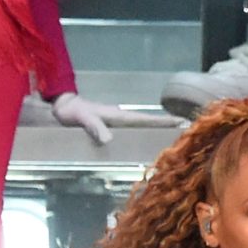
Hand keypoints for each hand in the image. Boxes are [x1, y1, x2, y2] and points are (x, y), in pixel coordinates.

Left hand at [48, 92, 182, 144]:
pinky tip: (145, 141)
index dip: (163, 121)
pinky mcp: (111, 126)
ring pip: (141, 127)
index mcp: (118, 116)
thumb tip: (109, 140)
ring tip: (171, 138)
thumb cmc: (72, 112)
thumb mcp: (83, 119)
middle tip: (185, 131)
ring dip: (155, 130)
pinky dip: (142, 134)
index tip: (182, 122)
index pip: (145, 119)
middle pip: (148, 123)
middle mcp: (121, 118)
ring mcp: (116, 121)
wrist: (62, 105)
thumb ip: (95, 127)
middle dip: (166, 126)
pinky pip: (131, 131)